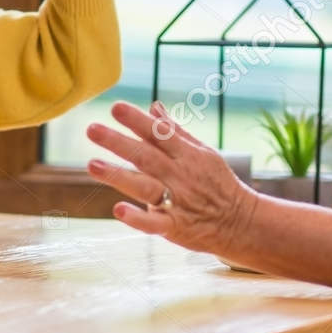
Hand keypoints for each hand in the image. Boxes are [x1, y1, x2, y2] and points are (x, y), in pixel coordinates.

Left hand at [86, 102, 259, 253]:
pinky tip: (118, 210)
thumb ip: (174, 131)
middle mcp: (180, 175)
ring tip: (92, 165)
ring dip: (118, 176)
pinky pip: (155, 222)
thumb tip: (154, 106)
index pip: (159, 133)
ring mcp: (178, 201)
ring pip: (145, 186)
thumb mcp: (202, 152)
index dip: (137, 120)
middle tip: (91, 129)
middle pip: (146, 156)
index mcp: (187, 154)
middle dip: (118, 142)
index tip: (115, 107)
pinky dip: (138, 218)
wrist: (240, 221)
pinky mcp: (176, 226)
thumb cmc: (217, 183)